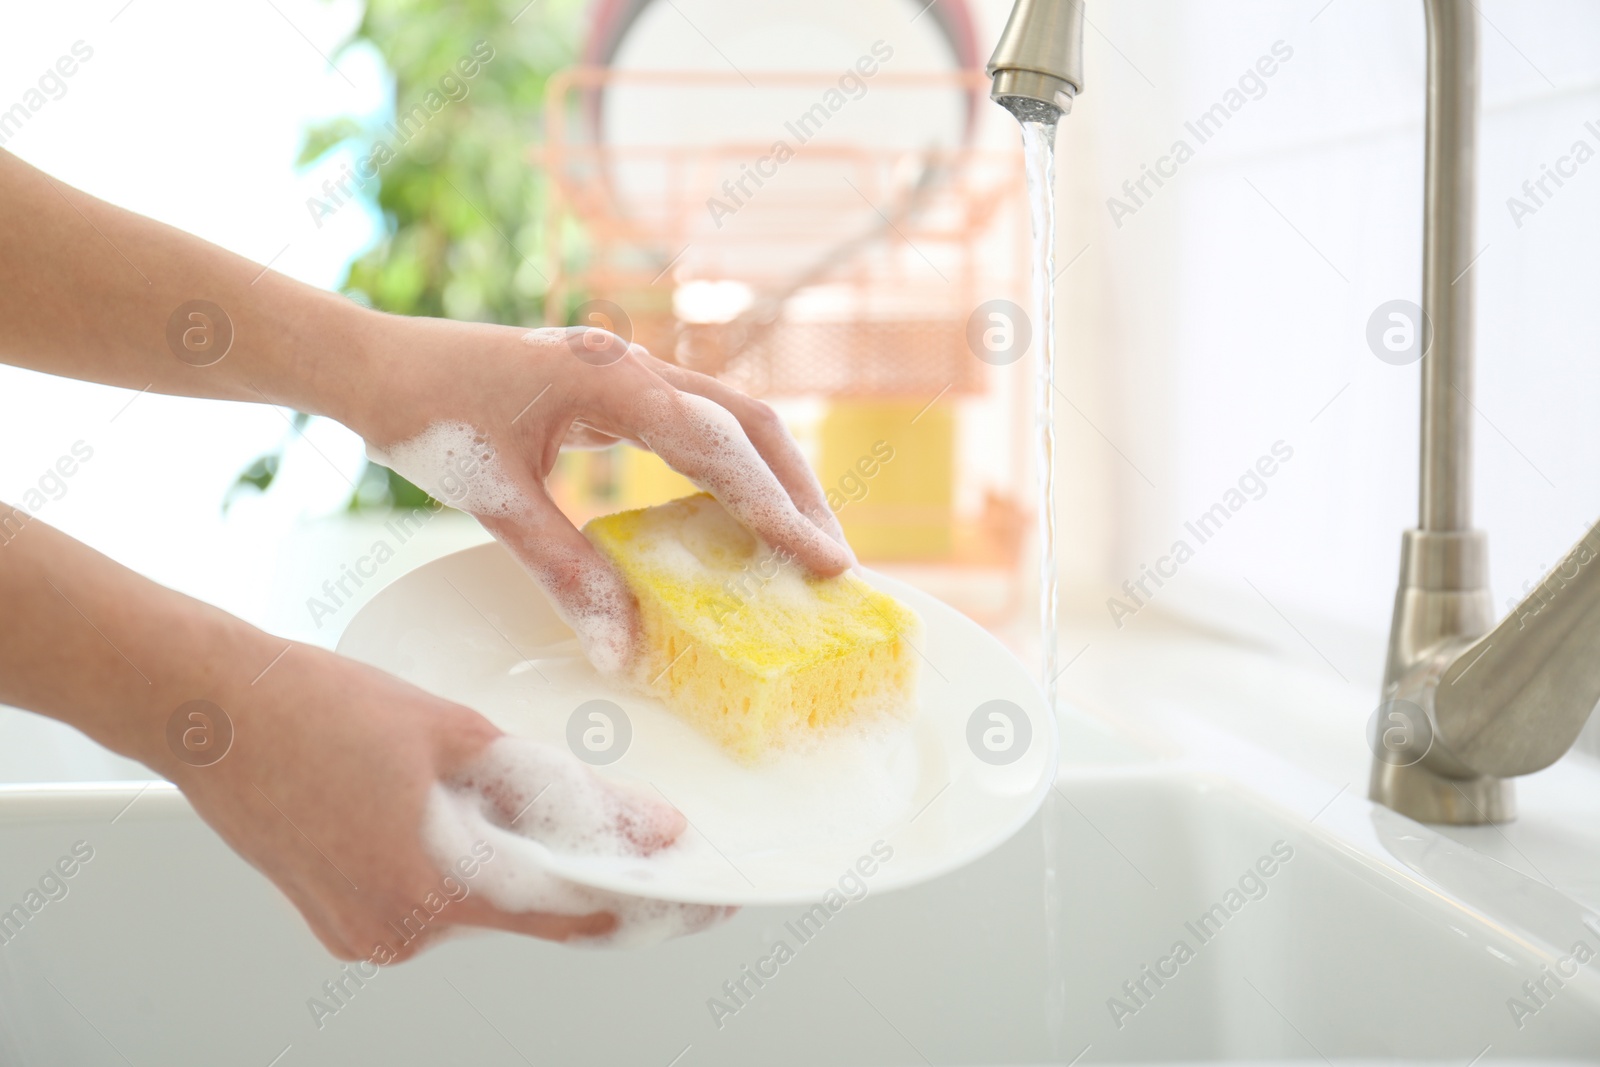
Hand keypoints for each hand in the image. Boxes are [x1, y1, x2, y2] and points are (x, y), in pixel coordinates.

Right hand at [164, 643, 727, 960]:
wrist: (212, 708)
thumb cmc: (320, 707)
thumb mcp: (463, 736)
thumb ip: (564, 795)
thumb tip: (650, 830)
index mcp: (436, 890)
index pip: (575, 916)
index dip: (647, 904)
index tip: (701, 899)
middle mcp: (402, 932)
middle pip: (530, 908)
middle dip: (574, 865)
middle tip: (616, 823)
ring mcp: (367, 934)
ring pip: (482, 903)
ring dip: (508, 856)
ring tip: (472, 781)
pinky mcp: (344, 921)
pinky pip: (432, 900)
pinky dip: (457, 860)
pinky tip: (434, 803)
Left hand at [342, 314, 854, 675]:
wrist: (377, 364)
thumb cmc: (428, 416)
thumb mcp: (495, 499)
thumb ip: (564, 569)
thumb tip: (624, 647)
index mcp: (615, 381)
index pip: (723, 447)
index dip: (779, 508)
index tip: (824, 562)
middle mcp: (636, 368)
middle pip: (751, 424)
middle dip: (799, 491)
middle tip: (834, 562)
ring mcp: (629, 374)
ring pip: (730, 422)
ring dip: (772, 479)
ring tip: (803, 545)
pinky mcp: (616, 391)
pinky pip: (695, 429)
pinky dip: (729, 473)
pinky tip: (736, 520)